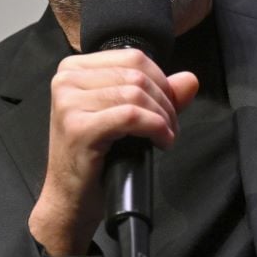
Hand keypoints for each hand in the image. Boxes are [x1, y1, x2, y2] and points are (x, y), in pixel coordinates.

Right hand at [28, 48, 197, 255]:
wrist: (70, 200)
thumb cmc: (94, 158)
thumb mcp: (126, 116)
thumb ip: (157, 94)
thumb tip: (190, 80)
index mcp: (73, 69)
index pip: (132, 57)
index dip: (161, 80)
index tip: (170, 106)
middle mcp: (66, 80)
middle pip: (137, 75)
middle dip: (165, 101)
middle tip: (171, 127)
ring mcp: (69, 103)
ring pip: (136, 94)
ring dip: (162, 117)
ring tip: (166, 136)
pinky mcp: (79, 128)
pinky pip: (131, 116)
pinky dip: (155, 127)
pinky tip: (161, 141)